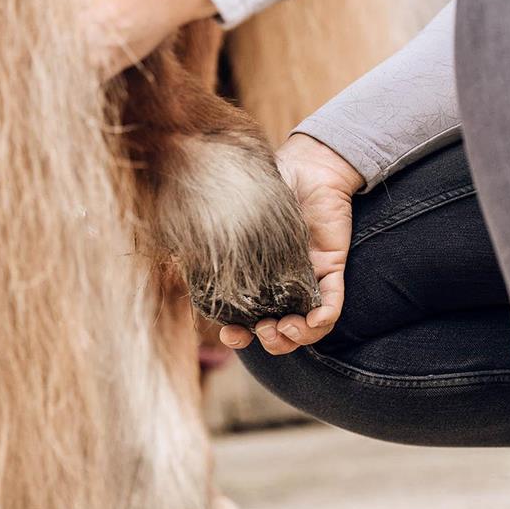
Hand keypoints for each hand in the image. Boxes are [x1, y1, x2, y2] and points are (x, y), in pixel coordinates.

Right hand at [221, 134, 362, 354]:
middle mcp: (281, 287)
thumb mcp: (230, 213)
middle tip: (263, 328)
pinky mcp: (331, 269)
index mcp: (254, 282)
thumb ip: (205, 237)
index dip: (237, 337)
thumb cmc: (268, 186)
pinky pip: (332, 305)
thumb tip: (177, 257)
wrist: (307, 165)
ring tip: (286, 326)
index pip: (244, 321)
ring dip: (297, 339)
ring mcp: (307, 281)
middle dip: (271, 342)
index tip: (231, 333)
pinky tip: (313, 319)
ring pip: (307, 328)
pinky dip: (324, 320)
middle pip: (278, 333)